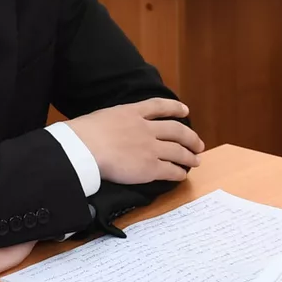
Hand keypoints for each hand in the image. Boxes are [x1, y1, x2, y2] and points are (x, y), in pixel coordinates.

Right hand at [66, 98, 204, 184]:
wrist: (84, 148)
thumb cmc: (82, 133)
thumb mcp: (101, 117)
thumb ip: (113, 121)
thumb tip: (110, 129)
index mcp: (131, 112)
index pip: (158, 106)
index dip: (174, 108)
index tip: (185, 110)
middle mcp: (145, 128)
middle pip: (176, 130)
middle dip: (190, 137)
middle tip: (198, 144)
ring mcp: (150, 148)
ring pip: (178, 151)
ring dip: (190, 156)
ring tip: (196, 161)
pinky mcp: (150, 167)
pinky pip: (171, 170)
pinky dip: (179, 173)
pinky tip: (182, 176)